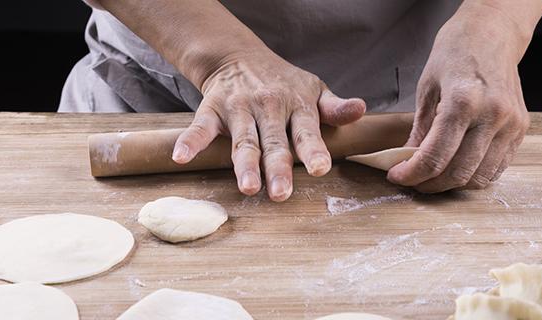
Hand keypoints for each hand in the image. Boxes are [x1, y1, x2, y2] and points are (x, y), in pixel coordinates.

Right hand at [172, 51, 365, 200]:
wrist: (240, 57)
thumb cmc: (285, 83)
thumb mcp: (315, 90)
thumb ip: (335, 107)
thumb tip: (361, 109)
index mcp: (297, 105)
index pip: (307, 131)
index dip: (314, 150)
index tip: (319, 169)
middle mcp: (268, 107)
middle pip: (274, 142)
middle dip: (277, 168)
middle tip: (281, 194)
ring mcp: (239, 109)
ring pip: (242, 141)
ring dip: (243, 164)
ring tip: (248, 187)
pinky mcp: (212, 110)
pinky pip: (199, 128)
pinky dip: (189, 142)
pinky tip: (181, 157)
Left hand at [387, 6, 533, 192]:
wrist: (493, 33)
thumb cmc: (457, 51)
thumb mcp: (428, 86)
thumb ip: (420, 128)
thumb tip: (408, 160)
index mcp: (464, 101)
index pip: (435, 157)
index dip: (412, 174)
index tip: (397, 176)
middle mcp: (492, 115)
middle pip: (458, 173)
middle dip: (430, 184)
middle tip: (413, 180)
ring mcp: (511, 125)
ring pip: (479, 177)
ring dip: (453, 184)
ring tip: (433, 175)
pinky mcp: (520, 129)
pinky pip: (497, 167)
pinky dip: (474, 174)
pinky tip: (457, 165)